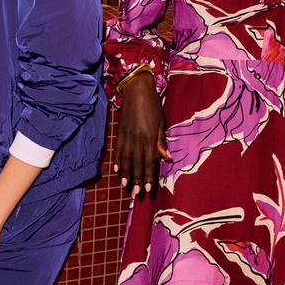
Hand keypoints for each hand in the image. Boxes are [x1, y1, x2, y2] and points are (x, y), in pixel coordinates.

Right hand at [114, 71, 169, 196]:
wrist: (136, 90)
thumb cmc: (152, 106)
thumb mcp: (160, 123)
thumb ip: (161, 142)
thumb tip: (166, 158)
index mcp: (149, 137)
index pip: (149, 161)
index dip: (148, 176)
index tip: (148, 189)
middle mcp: (136, 139)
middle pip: (136, 164)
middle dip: (136, 180)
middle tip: (136, 194)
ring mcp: (126, 136)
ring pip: (125, 159)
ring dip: (125, 174)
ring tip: (125, 186)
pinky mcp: (119, 132)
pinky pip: (117, 150)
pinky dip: (117, 161)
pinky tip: (117, 170)